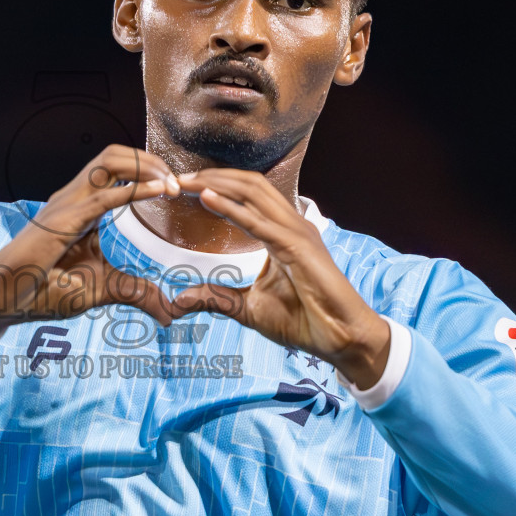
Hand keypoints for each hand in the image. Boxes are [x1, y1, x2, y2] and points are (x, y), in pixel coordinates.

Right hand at [0, 145, 181, 343]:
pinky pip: (104, 195)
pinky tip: (160, 192)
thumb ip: (135, 292)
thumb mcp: (103, 288)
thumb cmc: (42, 289)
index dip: (149, 170)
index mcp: (83, 206)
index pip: (118, 169)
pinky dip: (135, 189)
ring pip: (110, 161)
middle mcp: (75, 196)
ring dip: (147, 166)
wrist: (3, 298)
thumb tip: (167, 311)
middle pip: (115, 154)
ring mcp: (67, 203)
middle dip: (152, 160)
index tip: (178, 188)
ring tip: (173, 183)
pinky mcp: (63, 220)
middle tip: (179, 181)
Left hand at [169, 169, 391, 388]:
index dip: (215, 186)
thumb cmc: (304, 321)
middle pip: (248, 184)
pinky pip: (259, 222)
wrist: (340, 339)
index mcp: (280, 233)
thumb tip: (181, 299)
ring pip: (254, 193)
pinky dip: (231, 208)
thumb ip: (217, 299)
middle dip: (212, 176)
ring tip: (187, 182)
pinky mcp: (298, 248)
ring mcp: (297, 233)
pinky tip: (207, 200)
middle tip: (176, 179)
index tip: (181, 187)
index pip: (246, 195)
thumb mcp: (248, 309)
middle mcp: (290, 225)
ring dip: (218, 184)